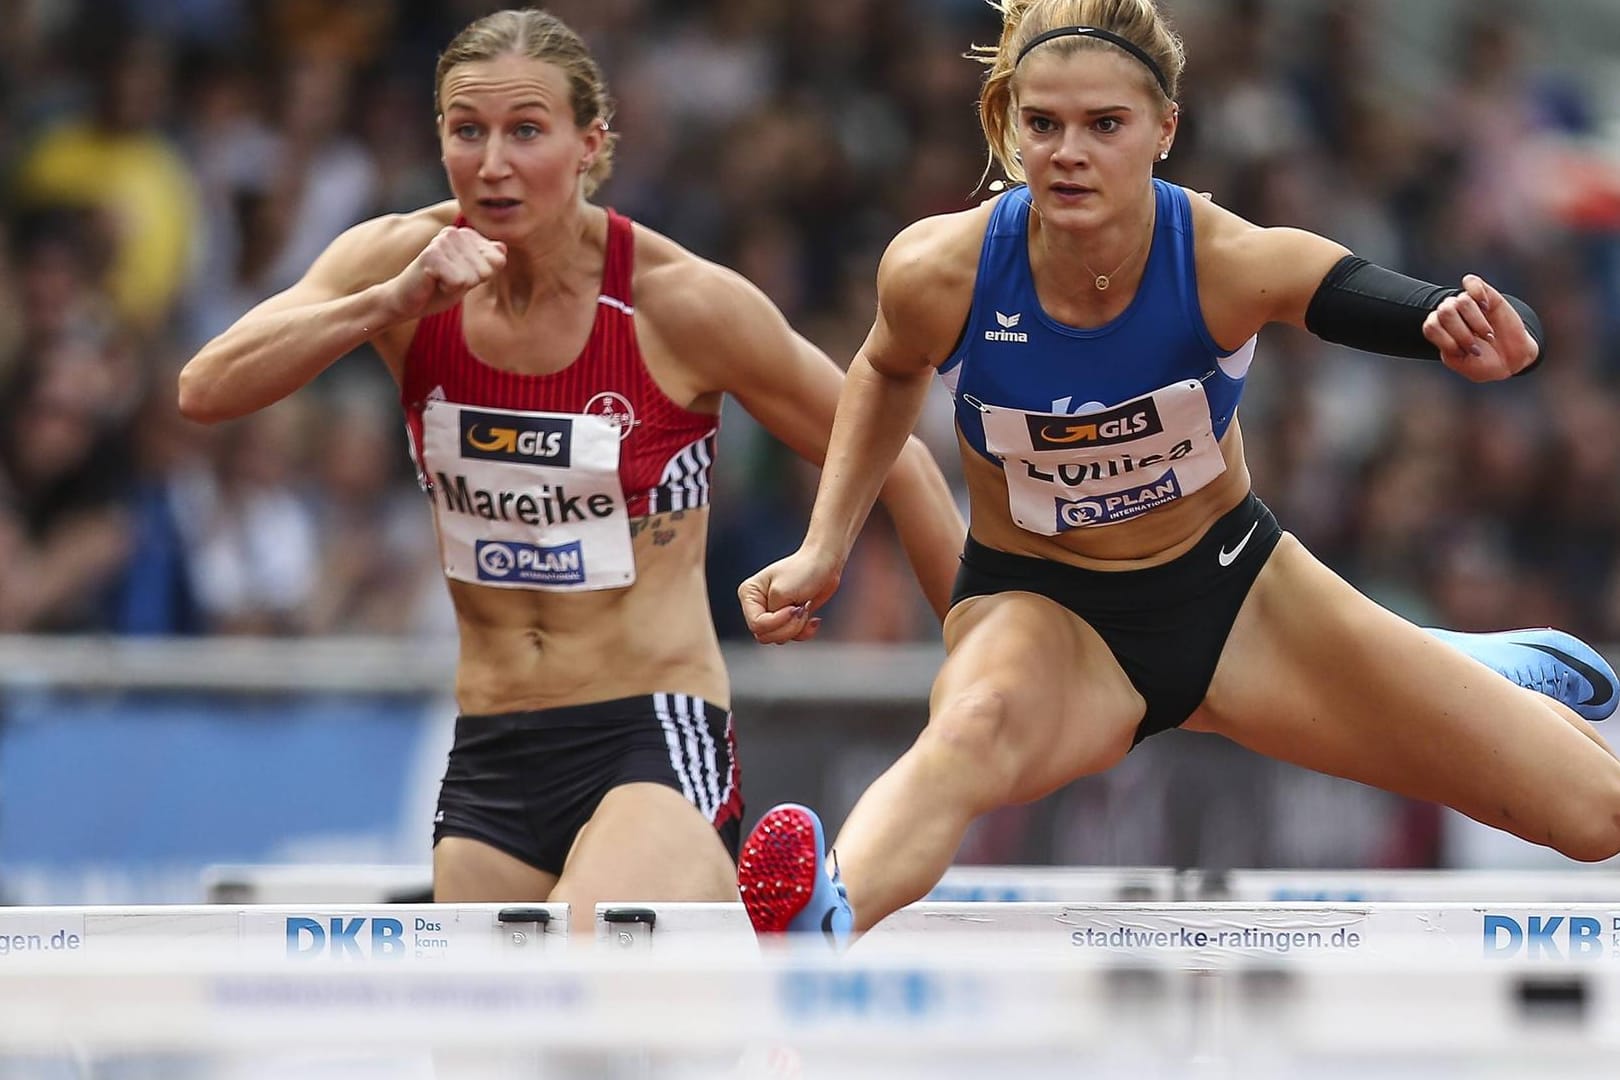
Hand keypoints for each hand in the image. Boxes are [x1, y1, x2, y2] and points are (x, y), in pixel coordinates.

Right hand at [382, 226, 506, 320]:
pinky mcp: (431, 255)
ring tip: (440, 281)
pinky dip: (448, 289)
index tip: (460, 276)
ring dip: (457, 287)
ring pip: (473, 277)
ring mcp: (442, 241)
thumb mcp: (470, 277)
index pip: (498, 260)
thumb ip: (487, 263)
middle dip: (469, 283)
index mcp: (466, 235)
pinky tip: (434, 283)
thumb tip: (502, 247)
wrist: (406, 301)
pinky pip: (459, 282)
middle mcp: (454, 232)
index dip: (480, 277)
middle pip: (487, 270)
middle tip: (448, 280)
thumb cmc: (438, 289)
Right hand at [737, 547, 842, 644]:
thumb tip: (776, 630)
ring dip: (797, 628)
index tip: (793, 608)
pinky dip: (804, 632)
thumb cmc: (803, 570)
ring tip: (805, 609)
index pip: (756, 624)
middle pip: (765, 635)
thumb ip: (773, 615)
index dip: (777, 622)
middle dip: (787, 627)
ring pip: (778, 638)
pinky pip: (791, 637)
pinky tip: (813, 619)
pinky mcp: (788, 619)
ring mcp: (773, 613)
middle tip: (800, 610)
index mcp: (749, 594)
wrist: (824, 563)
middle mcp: (758, 605)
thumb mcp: (782, 592)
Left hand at [1424, 274, 1538, 380]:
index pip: (1431, 326)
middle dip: (1461, 333)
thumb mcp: (1460, 363)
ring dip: (1476, 322)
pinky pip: (1471, 281)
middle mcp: (1451, 315)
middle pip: (1444, 312)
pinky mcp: (1486, 295)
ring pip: (1461, 301)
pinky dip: (1477, 292)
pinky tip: (1486, 307)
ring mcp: (1467, 304)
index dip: (1446, 340)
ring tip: (1488, 336)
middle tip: (1476, 348)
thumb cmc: (1482, 362)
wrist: (1510, 360)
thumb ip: (1448, 347)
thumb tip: (1449, 328)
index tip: (1462, 352)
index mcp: (1439, 330)